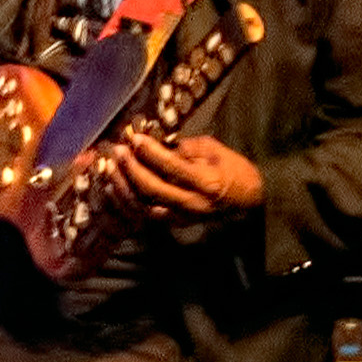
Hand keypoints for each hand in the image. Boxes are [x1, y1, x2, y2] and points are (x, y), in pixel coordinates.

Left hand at [112, 131, 261, 225]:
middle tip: (118, 150)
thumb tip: (156, 142)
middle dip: (131, 167)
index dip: (150, 150)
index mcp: (207, 183)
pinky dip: (126, 202)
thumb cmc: (234, 171)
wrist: (251, 202)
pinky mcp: (175, 224)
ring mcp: (183, 217)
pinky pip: (144, 216)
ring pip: (143, 206)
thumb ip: (186, 147)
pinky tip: (114, 187)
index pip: (171, 166)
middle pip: (152, 188)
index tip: (134, 137)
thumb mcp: (216, 151)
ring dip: (123, 187)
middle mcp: (192, 203)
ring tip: (111, 167)